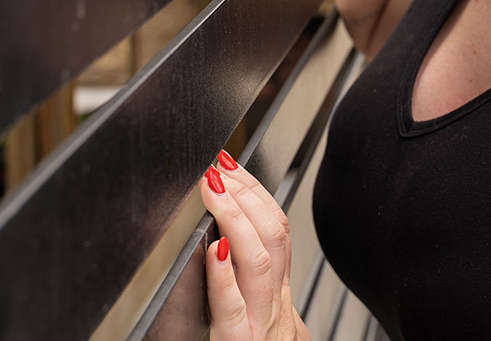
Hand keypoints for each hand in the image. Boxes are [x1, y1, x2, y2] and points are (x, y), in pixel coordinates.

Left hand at [201, 151, 311, 340]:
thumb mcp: (264, 320)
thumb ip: (254, 287)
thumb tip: (228, 249)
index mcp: (276, 297)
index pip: (277, 231)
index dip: (256, 192)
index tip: (231, 165)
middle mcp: (273, 307)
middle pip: (274, 236)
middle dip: (247, 193)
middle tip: (220, 165)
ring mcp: (260, 325)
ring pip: (258, 261)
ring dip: (235, 217)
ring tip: (215, 189)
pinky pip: (233, 311)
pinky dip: (223, 277)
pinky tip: (213, 250)